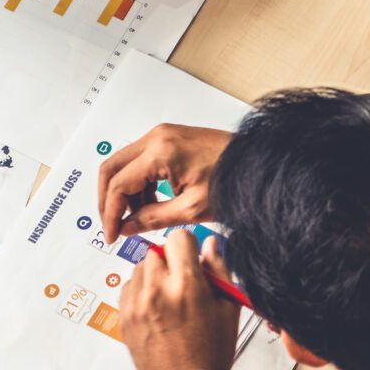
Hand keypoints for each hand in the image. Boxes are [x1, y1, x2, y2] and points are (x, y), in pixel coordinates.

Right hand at [99, 123, 231, 242]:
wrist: (260, 165)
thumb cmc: (236, 180)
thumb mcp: (193, 209)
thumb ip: (153, 219)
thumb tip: (126, 228)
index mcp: (161, 151)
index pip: (118, 184)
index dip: (110, 213)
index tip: (112, 234)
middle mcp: (157, 137)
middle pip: (111, 168)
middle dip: (109, 200)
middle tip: (113, 225)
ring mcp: (163, 135)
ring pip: (124, 164)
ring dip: (124, 193)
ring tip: (140, 219)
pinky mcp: (170, 139)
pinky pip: (140, 161)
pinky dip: (139, 184)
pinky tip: (152, 204)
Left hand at [119, 230, 240, 369]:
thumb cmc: (211, 350)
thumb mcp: (228, 308)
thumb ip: (219, 269)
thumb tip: (209, 242)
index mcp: (186, 286)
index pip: (179, 238)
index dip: (189, 247)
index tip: (192, 261)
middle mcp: (157, 290)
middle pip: (157, 250)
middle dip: (170, 261)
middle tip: (182, 283)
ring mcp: (136, 304)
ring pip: (141, 267)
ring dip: (154, 275)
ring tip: (169, 299)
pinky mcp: (124, 316)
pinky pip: (129, 287)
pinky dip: (141, 292)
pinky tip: (157, 310)